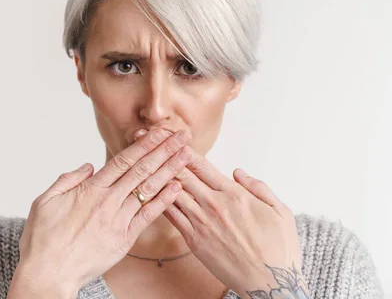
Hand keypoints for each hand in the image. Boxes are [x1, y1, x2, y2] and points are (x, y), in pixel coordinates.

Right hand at [16, 128, 192, 291]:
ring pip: (148, 190)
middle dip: (164, 151)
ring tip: (186, 156)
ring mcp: (117, 220)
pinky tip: (177, 188)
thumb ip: (67, 180)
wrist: (48, 274)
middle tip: (182, 137)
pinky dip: (163, 201)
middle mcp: (107, 201)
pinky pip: (148, 216)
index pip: (123, 160)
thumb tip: (88, 166)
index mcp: (89, 189)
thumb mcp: (45, 201)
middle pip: (141, 170)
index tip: (160, 132)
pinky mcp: (124, 240)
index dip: (144, 144)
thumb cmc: (42, 240)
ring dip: (170, 171)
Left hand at [161, 145, 308, 297]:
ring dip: (158, 176)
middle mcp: (214, 205)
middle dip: (164, 157)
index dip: (184, 150)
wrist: (270, 283)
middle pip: (183, 175)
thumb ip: (258, 187)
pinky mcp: (194, 240)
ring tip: (143, 163)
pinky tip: (150, 192)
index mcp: (234, 194)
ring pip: (173, 193)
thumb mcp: (280, 211)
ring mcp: (202, 223)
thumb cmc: (278, 249)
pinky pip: (172, 216)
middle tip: (148, 143)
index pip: (202, 166)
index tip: (172, 139)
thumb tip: (238, 172)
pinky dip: (160, 202)